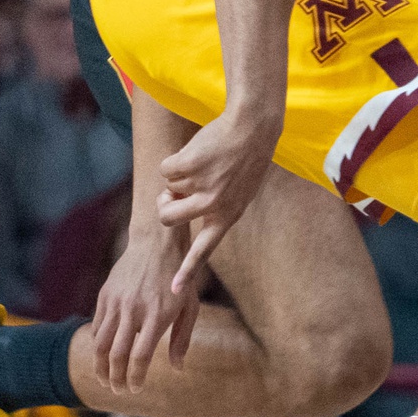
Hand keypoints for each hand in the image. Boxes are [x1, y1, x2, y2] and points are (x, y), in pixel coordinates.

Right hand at [92, 215, 205, 392]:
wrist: (156, 244)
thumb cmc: (179, 279)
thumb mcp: (190, 307)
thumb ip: (182, 338)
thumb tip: (178, 368)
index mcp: (157, 315)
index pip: (140, 356)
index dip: (135, 377)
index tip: (135, 389)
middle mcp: (134, 310)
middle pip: (116, 354)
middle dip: (114, 378)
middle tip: (117, 390)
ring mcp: (116, 302)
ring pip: (99, 343)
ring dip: (100, 366)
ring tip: (105, 379)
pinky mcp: (104, 295)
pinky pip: (96, 326)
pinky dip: (98, 345)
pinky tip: (103, 355)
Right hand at [156, 108, 274, 288]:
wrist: (253, 126)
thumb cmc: (245, 158)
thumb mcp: (240, 190)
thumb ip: (213, 206)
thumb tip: (171, 209)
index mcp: (229, 215)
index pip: (205, 249)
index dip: (187, 269)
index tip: (174, 290)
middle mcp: (215, 204)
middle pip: (168, 217)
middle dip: (164, 204)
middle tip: (173, 191)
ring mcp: (202, 185)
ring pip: (168, 187)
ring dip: (179, 174)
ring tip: (205, 162)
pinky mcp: (190, 165)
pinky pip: (165, 168)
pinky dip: (175, 158)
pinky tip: (198, 150)